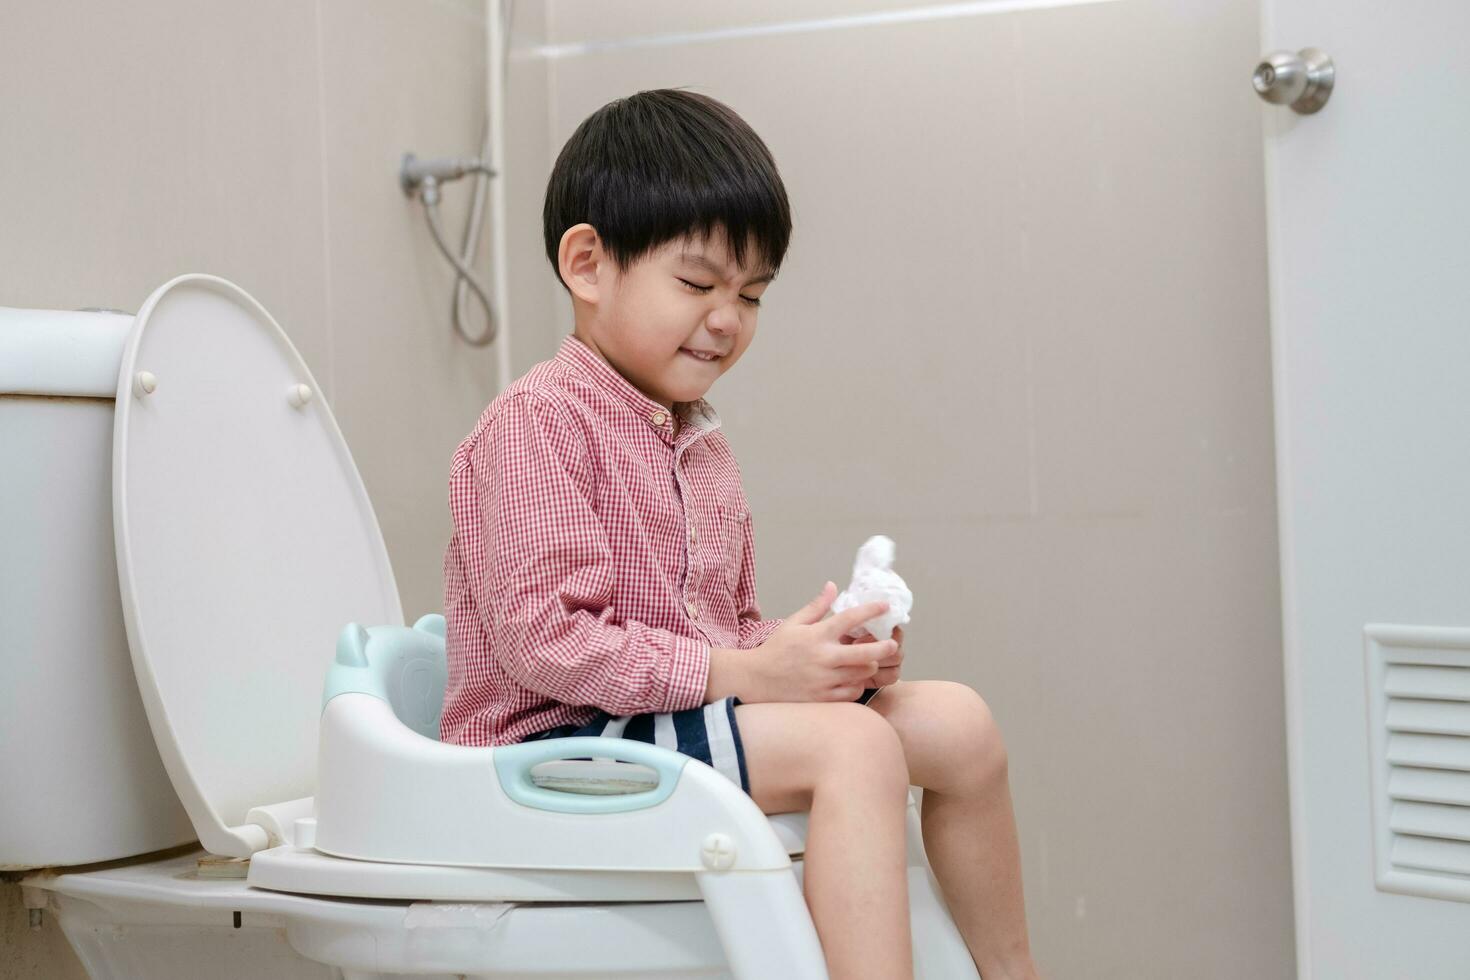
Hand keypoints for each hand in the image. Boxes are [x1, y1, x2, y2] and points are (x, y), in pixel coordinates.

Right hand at [745, 582, 897, 702]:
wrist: (756, 680)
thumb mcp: (793, 623)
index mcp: (816, 636)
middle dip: (884, 648)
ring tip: (867, 662)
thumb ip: (816, 606)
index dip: (871, 610)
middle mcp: (823, 658)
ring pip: (862, 674)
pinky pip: (852, 692)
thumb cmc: (776, 650)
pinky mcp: (824, 699)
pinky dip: (857, 684)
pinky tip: (853, 678)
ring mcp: (824, 680)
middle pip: (865, 653)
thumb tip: (832, 586)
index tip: (885, 606)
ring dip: (869, 666)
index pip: (849, 619)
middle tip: (892, 644)